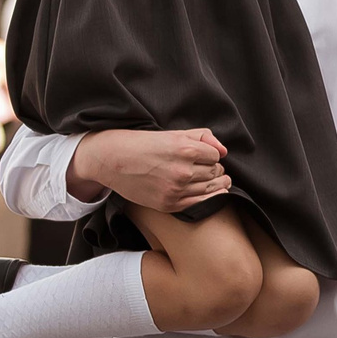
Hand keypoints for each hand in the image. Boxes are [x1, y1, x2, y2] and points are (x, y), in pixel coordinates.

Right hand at [69, 127, 230, 209]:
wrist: (113, 160)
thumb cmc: (146, 144)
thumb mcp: (175, 133)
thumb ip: (204, 138)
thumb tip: (223, 151)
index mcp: (186, 150)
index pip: (216, 157)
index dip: (211, 156)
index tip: (204, 157)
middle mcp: (183, 171)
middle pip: (215, 173)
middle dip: (213, 170)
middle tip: (204, 168)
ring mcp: (176, 190)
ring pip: (211, 189)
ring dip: (213, 184)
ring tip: (208, 179)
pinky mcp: (168, 204)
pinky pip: (199, 203)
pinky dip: (207, 198)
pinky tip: (205, 192)